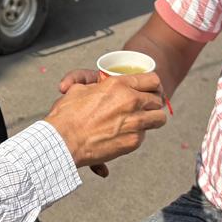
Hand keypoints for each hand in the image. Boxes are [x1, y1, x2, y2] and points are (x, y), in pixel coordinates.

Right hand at [44, 73, 166, 174]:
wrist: (63, 141)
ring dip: (152, 119)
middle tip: (143, 107)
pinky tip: (124, 135)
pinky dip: (137, 135)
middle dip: (152, 103)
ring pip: (159, 118)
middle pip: (158, 99)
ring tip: (140, 122)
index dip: (151, 85)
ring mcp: (135, 122)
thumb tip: (97, 86)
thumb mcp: (79, 90)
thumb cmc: (67, 114)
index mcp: (118, 85)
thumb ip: (95, 86)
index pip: (151, 80)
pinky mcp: (134, 141)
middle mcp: (131, 101)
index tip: (147, 90)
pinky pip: (145, 135)